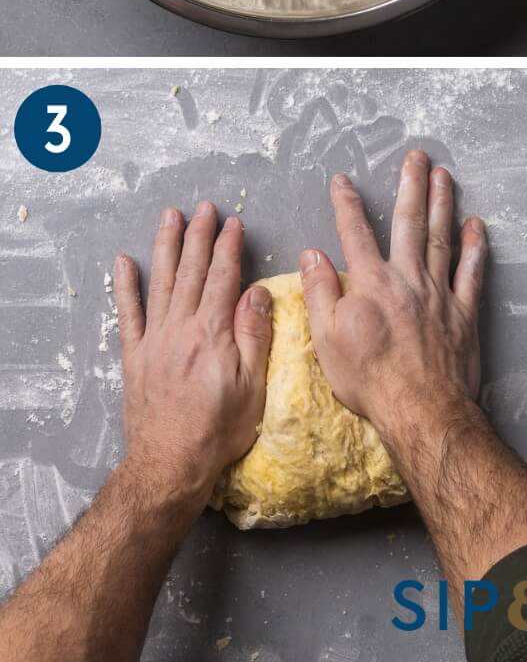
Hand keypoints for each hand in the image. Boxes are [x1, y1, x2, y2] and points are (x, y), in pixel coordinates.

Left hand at [114, 203, 272, 502]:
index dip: (229, 248)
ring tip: (170, 217)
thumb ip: (255, 334)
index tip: (234, 223)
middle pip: (192, 272)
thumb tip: (257, 291)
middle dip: (199, 236)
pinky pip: (128, 315)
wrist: (171, 464)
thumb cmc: (220, 429)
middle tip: (204, 207)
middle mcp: (181, 329)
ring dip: (167, 247)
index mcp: (213, 333)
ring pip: (162, 283)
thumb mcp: (254, 384)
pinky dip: (125, 287)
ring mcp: (154, 340)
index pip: (224, 278)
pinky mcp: (135, 356)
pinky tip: (124, 262)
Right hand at [299, 152, 487, 433]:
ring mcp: (439, 293)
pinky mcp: (464, 311)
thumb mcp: (327, 341)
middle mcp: (407, 279)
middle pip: (409, 223)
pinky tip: (476, 225)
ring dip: (442, 203)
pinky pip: (472, 272)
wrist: (421, 410)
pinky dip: (475, 247)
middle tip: (416, 156)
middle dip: (411, 186)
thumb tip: (312, 255)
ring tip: (444, 175)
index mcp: (370, 285)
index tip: (342, 180)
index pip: (355, 234)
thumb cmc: (370, 381)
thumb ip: (319, 293)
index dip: (347, 204)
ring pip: (440, 237)